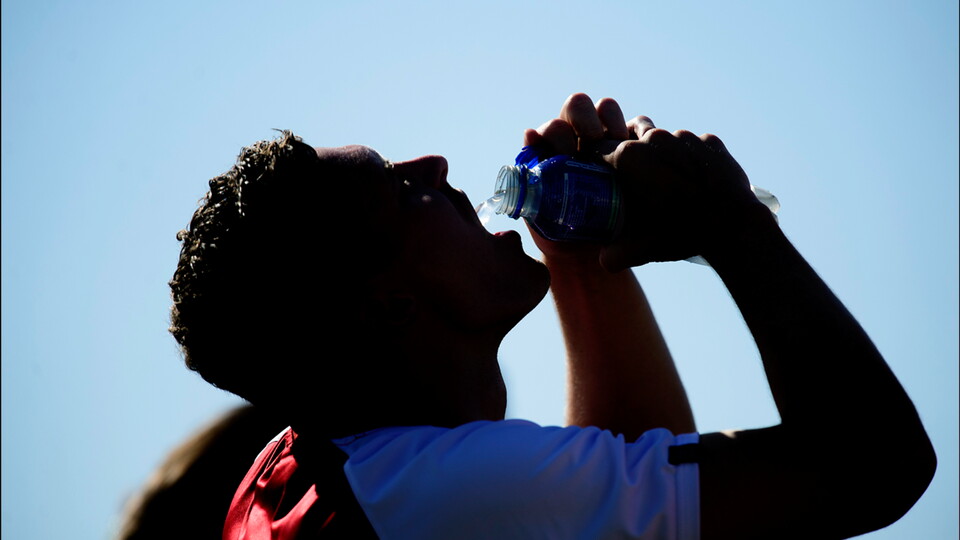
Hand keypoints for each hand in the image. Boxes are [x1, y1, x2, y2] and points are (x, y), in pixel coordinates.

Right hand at [525, 93, 772, 271]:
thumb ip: (617, 254)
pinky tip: (694, 179)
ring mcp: (684, 137)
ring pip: (664, 139)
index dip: (597, 161)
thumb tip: (604, 260)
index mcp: (629, 158)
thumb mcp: (643, 248)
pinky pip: (692, 146)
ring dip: (661, 153)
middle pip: (630, 134)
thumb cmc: (681, 233)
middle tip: (634, 174)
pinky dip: (689, 158)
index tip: (601, 174)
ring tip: (668, 179)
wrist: (733, 224)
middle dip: (629, 149)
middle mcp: (654, 139)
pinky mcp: (710, 142)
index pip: (598, 148)